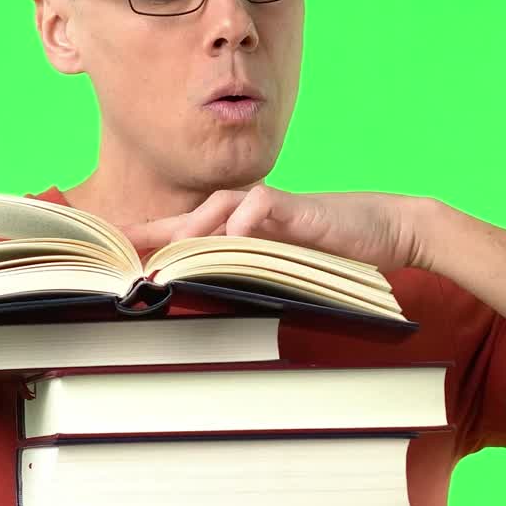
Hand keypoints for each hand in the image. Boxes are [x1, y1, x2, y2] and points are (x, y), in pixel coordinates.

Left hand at [122, 185, 435, 273]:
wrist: (388, 229)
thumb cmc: (336, 253)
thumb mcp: (287, 272)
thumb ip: (251, 277)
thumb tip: (211, 300)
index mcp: (245, 229)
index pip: (189, 230)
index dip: (153, 237)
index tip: (116, 251)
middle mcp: (251, 213)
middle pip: (193, 216)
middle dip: (156, 231)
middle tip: (121, 249)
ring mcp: (274, 207)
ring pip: (220, 206)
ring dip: (193, 228)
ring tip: (169, 251)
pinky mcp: (300, 206)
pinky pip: (263, 205)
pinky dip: (245, 218)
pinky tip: (230, 235)